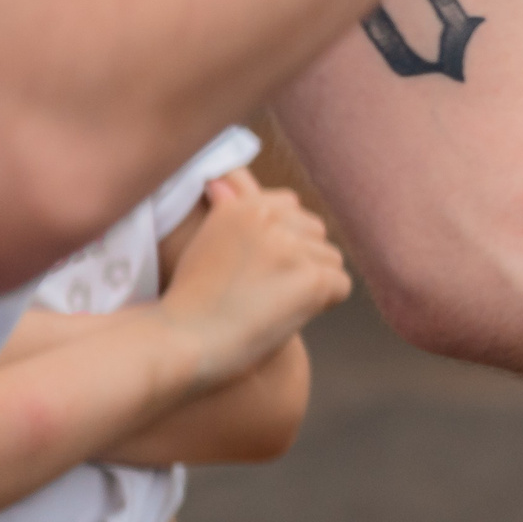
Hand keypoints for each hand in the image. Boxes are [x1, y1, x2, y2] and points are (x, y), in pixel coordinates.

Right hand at [155, 175, 348, 393]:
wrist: (181, 342)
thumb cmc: (192, 301)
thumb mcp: (205, 241)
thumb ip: (227, 209)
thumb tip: (225, 179)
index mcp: (245, 205)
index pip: (292, 207)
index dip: (283, 243)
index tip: (256, 268)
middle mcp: (269, 218)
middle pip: (316, 233)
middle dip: (301, 261)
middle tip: (262, 292)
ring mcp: (292, 248)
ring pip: (331, 260)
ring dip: (313, 284)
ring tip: (272, 305)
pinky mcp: (311, 279)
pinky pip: (341, 286)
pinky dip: (323, 305)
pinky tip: (288, 317)